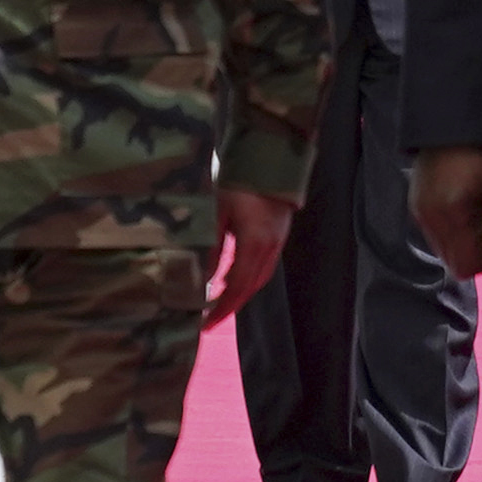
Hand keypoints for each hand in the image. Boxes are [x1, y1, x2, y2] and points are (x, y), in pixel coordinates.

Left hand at [205, 185, 294, 324]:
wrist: (271, 158)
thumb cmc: (240, 182)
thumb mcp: (218, 212)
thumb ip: (212, 246)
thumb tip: (204, 277)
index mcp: (254, 245)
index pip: (237, 287)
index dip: (222, 308)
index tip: (206, 323)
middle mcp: (269, 248)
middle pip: (250, 287)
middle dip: (231, 306)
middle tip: (211, 321)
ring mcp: (277, 242)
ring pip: (259, 278)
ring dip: (241, 293)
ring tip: (220, 303)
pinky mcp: (278, 235)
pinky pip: (264, 266)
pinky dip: (249, 278)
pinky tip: (235, 278)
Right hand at [413, 143, 481, 280]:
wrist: (455, 120)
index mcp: (450, 214)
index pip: (465, 267)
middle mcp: (428, 218)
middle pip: (453, 263)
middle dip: (477, 252)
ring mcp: (418, 212)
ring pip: (444, 251)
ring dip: (465, 242)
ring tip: (481, 212)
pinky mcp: (415, 205)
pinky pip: (435, 235)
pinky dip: (453, 231)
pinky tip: (466, 207)